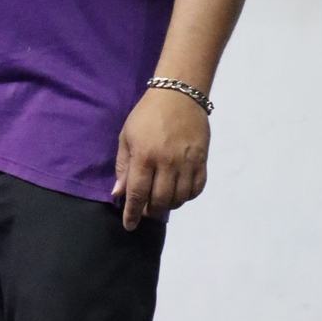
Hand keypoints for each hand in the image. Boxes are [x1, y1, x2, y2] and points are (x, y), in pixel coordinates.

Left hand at [112, 89, 209, 230]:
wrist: (179, 95)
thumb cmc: (146, 115)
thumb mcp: (127, 137)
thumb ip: (123, 166)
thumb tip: (119, 193)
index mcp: (145, 157)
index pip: (138, 194)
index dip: (132, 213)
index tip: (129, 226)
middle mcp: (167, 163)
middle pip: (160, 200)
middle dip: (150, 211)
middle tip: (145, 211)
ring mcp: (187, 162)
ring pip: (180, 198)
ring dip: (169, 205)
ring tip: (161, 201)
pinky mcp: (202, 160)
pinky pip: (197, 188)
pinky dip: (187, 196)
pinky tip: (179, 193)